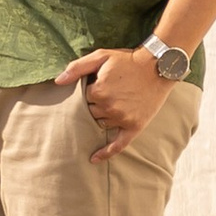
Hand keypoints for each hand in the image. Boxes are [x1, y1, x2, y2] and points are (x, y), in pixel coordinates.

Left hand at [58, 47, 169, 161]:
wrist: (157, 67)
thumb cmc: (127, 60)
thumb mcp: (101, 56)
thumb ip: (77, 68)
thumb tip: (58, 82)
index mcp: (99, 91)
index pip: (83, 98)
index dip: (89, 90)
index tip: (98, 83)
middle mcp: (109, 108)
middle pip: (91, 112)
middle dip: (94, 104)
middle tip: (106, 93)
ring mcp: (122, 119)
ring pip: (101, 124)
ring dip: (102, 117)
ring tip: (111, 104)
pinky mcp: (135, 127)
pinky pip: (118, 145)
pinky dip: (106, 152)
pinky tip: (94, 159)